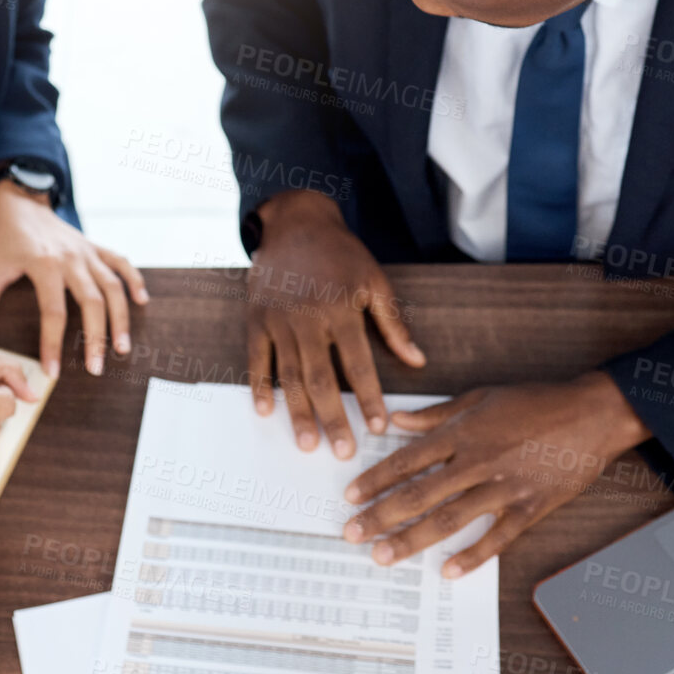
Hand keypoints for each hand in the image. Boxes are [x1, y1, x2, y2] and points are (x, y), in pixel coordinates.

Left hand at [0, 180, 147, 377]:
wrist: (18, 202)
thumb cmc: (2, 238)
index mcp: (44, 265)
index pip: (53, 312)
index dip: (53, 345)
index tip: (53, 371)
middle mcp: (71, 258)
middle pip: (92, 302)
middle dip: (96, 338)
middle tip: (96, 368)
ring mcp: (87, 252)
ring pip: (113, 286)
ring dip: (121, 318)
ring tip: (122, 348)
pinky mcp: (95, 246)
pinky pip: (122, 263)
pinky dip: (135, 280)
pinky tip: (142, 301)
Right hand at [247, 190, 424, 459]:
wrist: (294, 222)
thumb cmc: (340, 253)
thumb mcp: (374, 280)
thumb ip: (394, 323)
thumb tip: (417, 361)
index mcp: (341, 309)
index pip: (359, 364)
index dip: (369, 398)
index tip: (376, 428)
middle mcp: (308, 317)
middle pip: (321, 378)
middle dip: (332, 418)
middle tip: (341, 451)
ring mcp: (278, 320)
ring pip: (288, 375)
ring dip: (297, 412)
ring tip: (305, 443)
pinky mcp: (256, 319)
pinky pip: (255, 359)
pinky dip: (258, 386)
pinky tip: (264, 412)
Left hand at [342, 371, 651, 576]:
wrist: (590, 414)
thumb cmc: (535, 401)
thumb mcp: (480, 397)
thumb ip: (436, 414)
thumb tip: (397, 421)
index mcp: (463, 433)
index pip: (407, 460)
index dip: (375, 480)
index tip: (350, 496)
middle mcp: (477, 461)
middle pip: (419, 494)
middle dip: (380, 516)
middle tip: (352, 534)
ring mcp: (504, 487)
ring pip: (449, 519)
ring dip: (412, 540)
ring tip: (383, 555)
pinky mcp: (530, 507)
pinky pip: (497, 538)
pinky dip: (473, 555)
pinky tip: (449, 571)